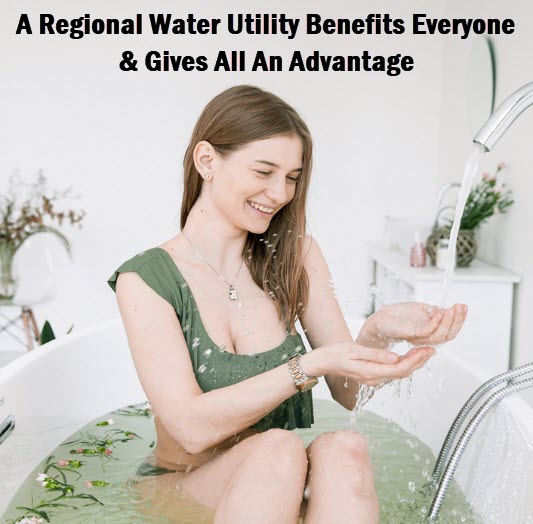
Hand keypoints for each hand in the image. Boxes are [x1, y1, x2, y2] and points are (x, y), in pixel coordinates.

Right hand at [304, 341, 435, 386]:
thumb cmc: (335, 354)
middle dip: (419, 361)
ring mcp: (373, 378)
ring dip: (413, 362)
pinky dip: (404, 363)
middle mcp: (374, 379)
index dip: (415, 360)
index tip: (426, 350)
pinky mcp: (373, 374)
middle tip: (432, 349)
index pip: (399, 368)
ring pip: (399, 372)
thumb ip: (375, 355)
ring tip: (425, 351)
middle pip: (402, 372)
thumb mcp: (354, 350)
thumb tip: (395, 357)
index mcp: (371, 372)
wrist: (322, 362)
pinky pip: (392, 371)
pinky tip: (410, 355)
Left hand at [369, 302, 467, 346]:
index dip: (459, 320)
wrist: (380, 320)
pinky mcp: (410, 333)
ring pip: (440, 335)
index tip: (463, 307)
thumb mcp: (421, 311)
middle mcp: (426, 338)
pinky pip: (426, 331)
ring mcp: (419, 337)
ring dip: (449, 321)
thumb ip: (435, 313)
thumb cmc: (398, 317)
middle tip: (460, 307)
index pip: (450, 331)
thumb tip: (448, 311)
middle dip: (457, 321)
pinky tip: (440, 314)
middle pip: (448, 335)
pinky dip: (435, 323)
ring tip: (453, 309)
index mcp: (430, 333)